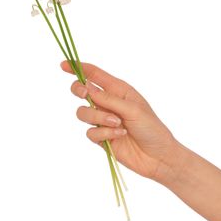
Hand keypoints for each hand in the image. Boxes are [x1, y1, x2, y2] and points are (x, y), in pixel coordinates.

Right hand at [61, 61, 175, 179]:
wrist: (158, 156)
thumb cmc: (151, 127)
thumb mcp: (132, 109)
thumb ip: (108, 99)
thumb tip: (86, 87)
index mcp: (118, 90)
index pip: (94, 75)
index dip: (78, 68)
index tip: (63, 65)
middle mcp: (107, 103)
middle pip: (81, 91)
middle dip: (79, 91)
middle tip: (85, 94)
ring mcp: (102, 120)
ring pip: (83, 113)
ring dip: (99, 117)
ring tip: (118, 123)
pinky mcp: (101, 137)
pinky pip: (90, 132)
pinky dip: (104, 133)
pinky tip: (120, 135)